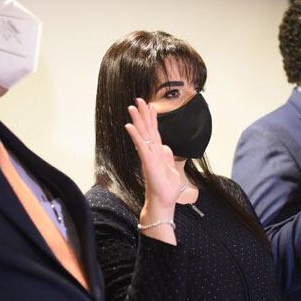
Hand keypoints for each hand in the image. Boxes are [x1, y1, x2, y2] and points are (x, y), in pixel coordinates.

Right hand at [125, 98, 180, 243]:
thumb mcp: (171, 168)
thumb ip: (167, 156)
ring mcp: (148, 155)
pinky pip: (141, 146)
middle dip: (143, 113)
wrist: (164, 200)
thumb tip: (165, 147)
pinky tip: (129, 126)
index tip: (150, 105)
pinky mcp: (148, 161)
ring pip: (142, 133)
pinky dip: (135, 135)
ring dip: (137, 120)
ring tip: (132, 106)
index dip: (152, 118)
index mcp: (157, 152)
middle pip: (146, 128)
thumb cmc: (166, 187)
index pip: (154, 131)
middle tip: (138, 99)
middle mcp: (151, 151)